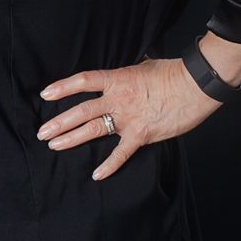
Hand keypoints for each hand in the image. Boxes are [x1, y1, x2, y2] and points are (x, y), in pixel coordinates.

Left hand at [37, 58, 220, 179]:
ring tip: (53, 145)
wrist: (197, 85)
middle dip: (59, 122)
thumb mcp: (146, 66)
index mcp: (118, 79)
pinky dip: (109, 166)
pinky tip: (96, 175)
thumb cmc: (175, 72)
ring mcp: (128, 118)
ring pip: (93, 130)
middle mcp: (118, 99)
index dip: (62, 87)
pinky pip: (121, 154)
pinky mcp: (142, 134)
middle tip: (42, 132)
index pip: (84, 82)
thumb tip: (129, 69)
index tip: (45, 94)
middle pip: (81, 111)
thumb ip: (131, 71)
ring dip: (71, 139)